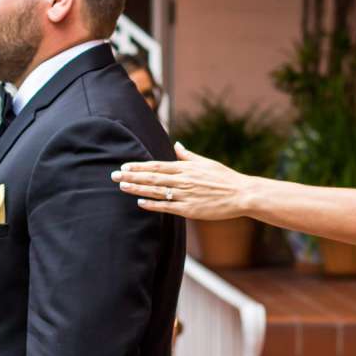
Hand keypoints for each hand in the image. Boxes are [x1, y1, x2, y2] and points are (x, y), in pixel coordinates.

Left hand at [115, 144, 252, 220]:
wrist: (241, 194)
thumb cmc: (224, 178)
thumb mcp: (206, 163)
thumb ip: (188, 156)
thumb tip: (177, 145)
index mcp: (185, 168)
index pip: (156, 166)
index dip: (139, 166)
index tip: (124, 166)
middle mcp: (182, 180)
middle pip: (151, 177)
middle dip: (131, 176)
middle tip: (114, 176)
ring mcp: (185, 195)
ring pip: (156, 191)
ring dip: (137, 189)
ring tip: (122, 187)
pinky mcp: (189, 209)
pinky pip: (167, 206)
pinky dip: (153, 204)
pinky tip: (140, 202)